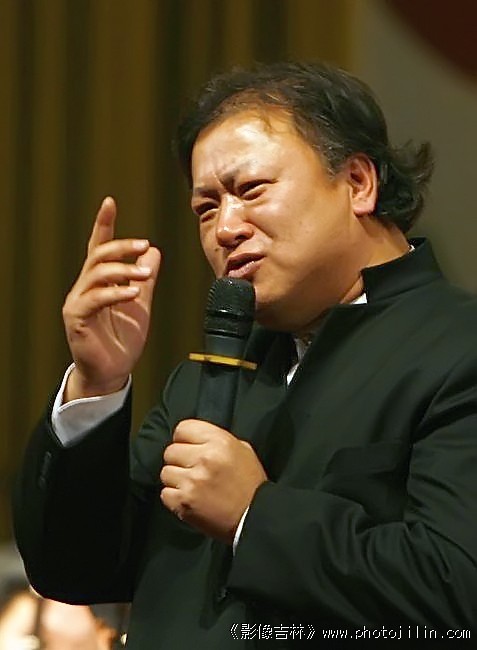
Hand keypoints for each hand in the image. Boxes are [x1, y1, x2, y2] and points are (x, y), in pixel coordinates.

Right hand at [62, 197, 160, 399]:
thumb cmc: (122, 340)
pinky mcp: (76, 319)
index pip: (99, 247)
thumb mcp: (141, 304)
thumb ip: (145, 279)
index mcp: (99, 283)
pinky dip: (114, 293)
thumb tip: (153, 252)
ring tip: (145, 274)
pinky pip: (94, 299)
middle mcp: (85, 288)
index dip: (104, 225)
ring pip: (96, 274)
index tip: (110, 203)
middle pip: (98, 255)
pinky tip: (134, 293)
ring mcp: (78, 303)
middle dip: (121, 247)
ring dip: (122, 270)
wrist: (112, 373)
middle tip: (144, 245)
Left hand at [160, 420, 266, 542]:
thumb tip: (196, 438)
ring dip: (175, 479)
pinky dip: (174, 497)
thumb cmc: (250, 484)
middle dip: (179, 460)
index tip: (188, 447)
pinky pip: (165, 493)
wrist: (254, 517)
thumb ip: (217, 440)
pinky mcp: (184, 502)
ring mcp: (192, 481)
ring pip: (165, 472)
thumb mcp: (242, 450)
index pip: (182, 429)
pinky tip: (189, 498)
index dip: (184, 439)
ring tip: (191, 486)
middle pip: (171, 451)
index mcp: (219, 442)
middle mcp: (204, 458)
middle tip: (191, 469)